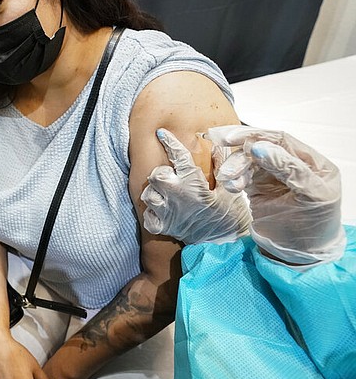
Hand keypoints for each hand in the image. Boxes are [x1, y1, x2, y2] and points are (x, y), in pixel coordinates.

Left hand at [140, 128, 251, 243]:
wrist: (226, 245)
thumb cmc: (230, 216)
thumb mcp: (230, 189)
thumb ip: (222, 166)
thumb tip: (216, 145)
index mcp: (195, 185)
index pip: (179, 157)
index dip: (170, 142)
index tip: (162, 133)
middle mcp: (178, 198)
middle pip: (155, 175)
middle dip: (161, 173)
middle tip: (171, 177)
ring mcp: (168, 214)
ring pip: (147, 194)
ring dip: (155, 192)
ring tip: (166, 194)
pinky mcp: (164, 228)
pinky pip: (147, 216)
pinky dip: (151, 212)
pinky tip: (162, 210)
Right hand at [206, 125, 345, 264]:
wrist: (298, 258)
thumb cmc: (314, 229)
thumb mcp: (311, 196)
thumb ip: (290, 169)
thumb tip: (261, 148)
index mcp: (313, 163)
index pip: (282, 140)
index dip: (257, 136)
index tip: (233, 139)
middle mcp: (292, 166)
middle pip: (262, 149)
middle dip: (241, 155)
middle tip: (227, 167)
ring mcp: (274, 177)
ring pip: (249, 161)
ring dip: (235, 167)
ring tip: (228, 181)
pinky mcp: (258, 188)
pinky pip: (242, 175)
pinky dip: (234, 178)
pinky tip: (232, 187)